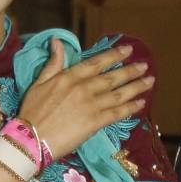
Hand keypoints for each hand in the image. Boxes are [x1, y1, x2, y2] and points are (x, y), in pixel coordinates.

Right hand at [16, 40, 152, 159]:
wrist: (31, 139)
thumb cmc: (32, 112)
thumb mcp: (38, 83)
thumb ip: (53, 63)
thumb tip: (57, 42)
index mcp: (70, 77)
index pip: (96, 63)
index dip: (114, 55)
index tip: (127, 50)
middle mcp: (83, 88)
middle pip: (112, 77)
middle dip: (130, 71)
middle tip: (144, 65)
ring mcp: (90, 105)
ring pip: (118, 94)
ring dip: (136, 87)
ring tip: (149, 81)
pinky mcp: (95, 123)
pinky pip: (117, 113)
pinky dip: (131, 107)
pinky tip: (141, 103)